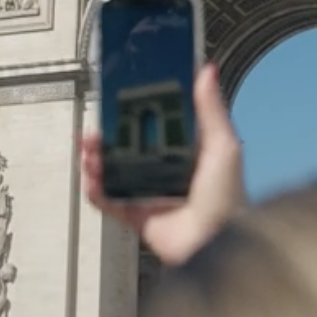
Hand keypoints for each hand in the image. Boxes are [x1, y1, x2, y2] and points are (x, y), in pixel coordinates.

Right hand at [79, 62, 245, 264]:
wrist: (215, 246)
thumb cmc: (228, 198)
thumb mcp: (224, 146)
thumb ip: (212, 110)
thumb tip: (208, 70)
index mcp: (191, 151)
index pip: (161, 124)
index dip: (140, 111)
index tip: (122, 97)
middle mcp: (171, 170)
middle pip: (132, 146)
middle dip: (110, 135)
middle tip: (96, 125)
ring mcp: (153, 194)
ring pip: (116, 171)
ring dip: (98, 159)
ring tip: (88, 149)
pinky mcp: (139, 217)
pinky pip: (111, 202)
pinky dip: (96, 191)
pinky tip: (90, 178)